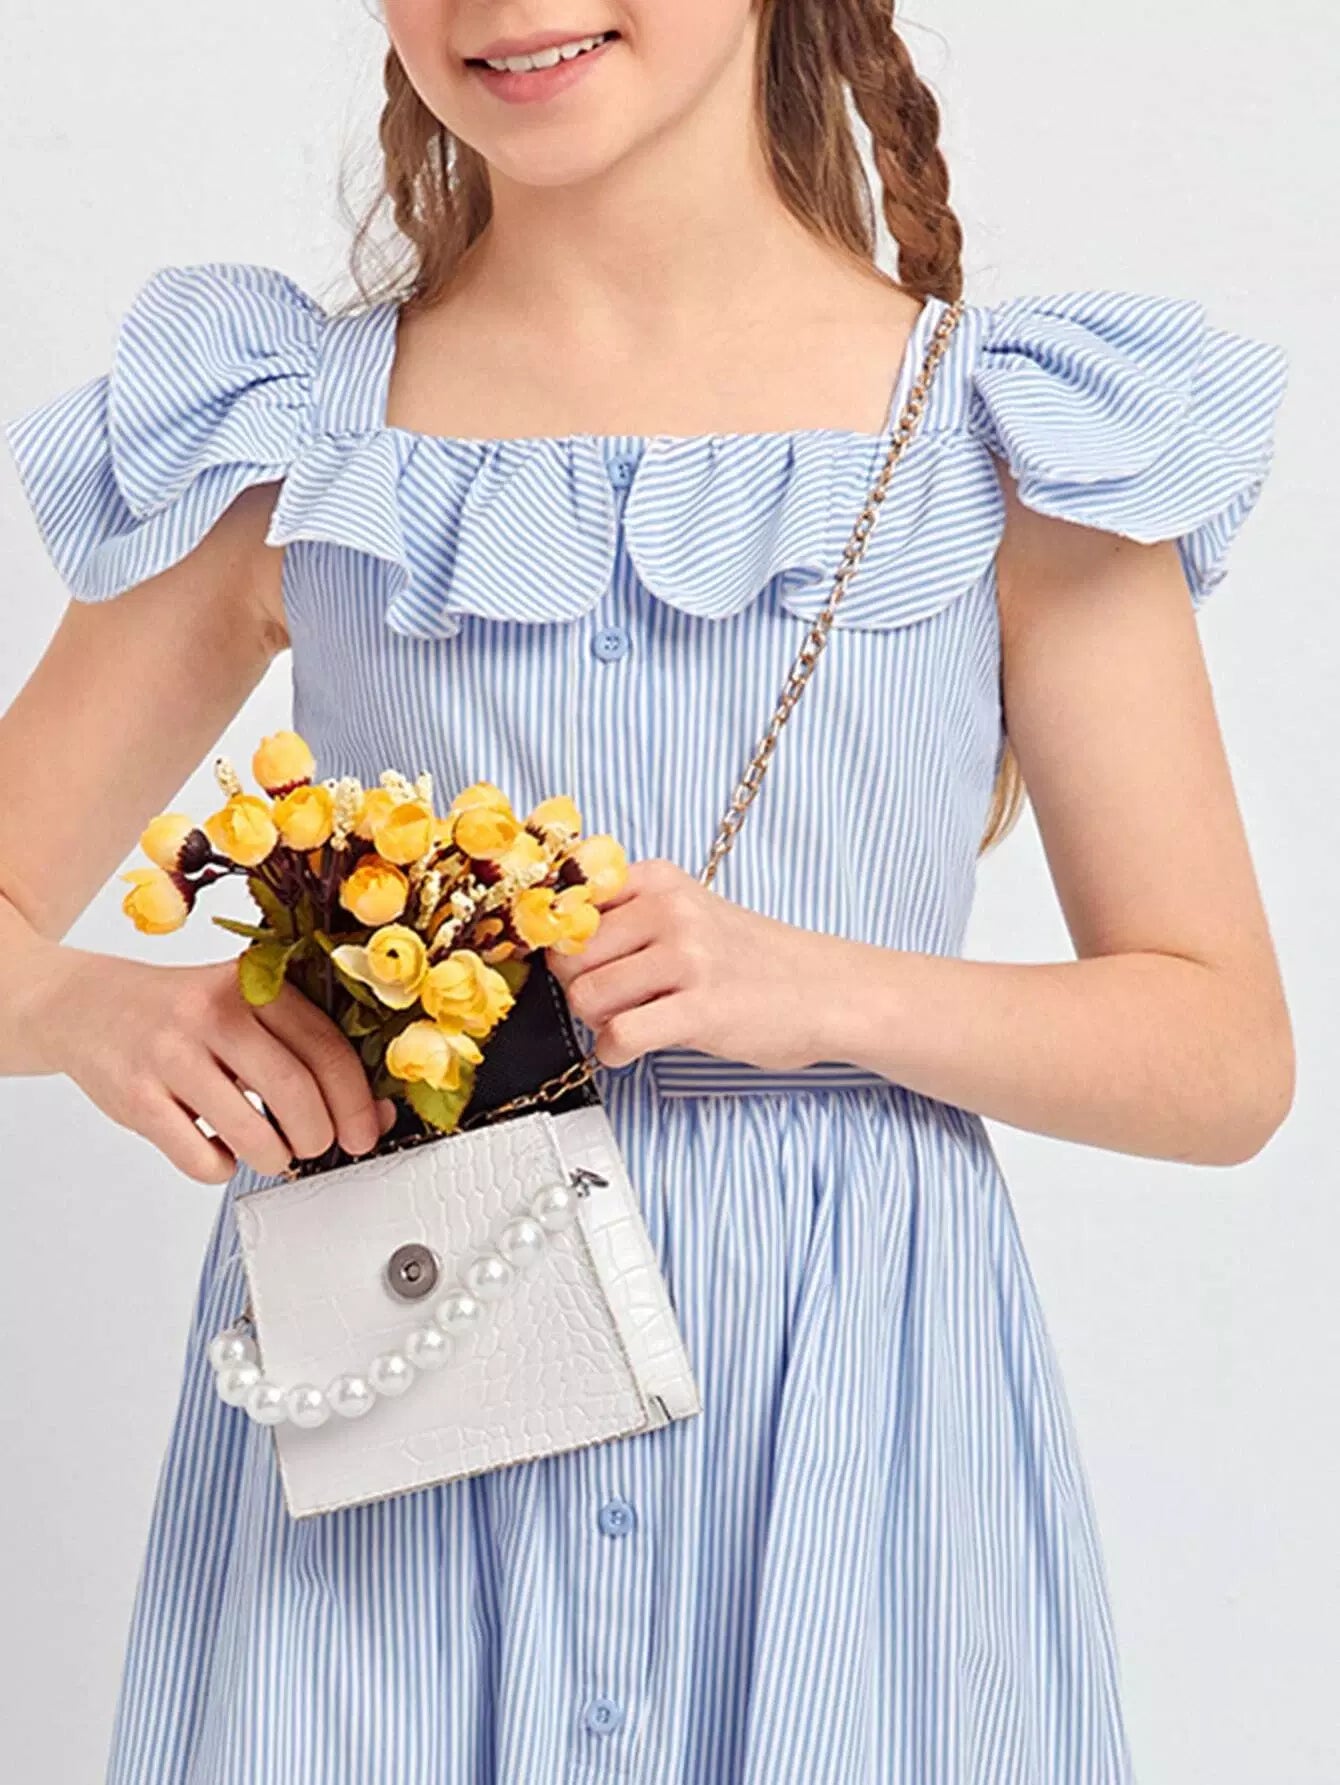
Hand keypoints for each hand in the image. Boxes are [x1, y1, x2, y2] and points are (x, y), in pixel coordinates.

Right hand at [32, 950, 395, 1182]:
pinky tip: (221, 1151)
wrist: (85, 1004)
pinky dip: (222, 1168)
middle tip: (318, 1145)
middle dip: (321, 1135)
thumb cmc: (182, 1012)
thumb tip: (372, 1111)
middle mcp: (213, 1015)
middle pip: (296, 1092)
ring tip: (273, 1152)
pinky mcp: (137, 1099)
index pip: (327, 1049)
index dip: (357, 1101)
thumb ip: (304, 1046)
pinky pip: (201, 1158)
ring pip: (253, 1133)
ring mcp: (172, 1056)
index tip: (366, 1130)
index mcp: (253, 985)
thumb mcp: (244, 1004)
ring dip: (276, 1158)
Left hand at [544, 857, 834, 1071]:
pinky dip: (614, 1052)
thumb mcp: (690, 912)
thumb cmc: (752, 959)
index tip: (579, 963)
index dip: (562, 943)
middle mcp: (669, 910)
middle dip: (579, 989)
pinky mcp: (699, 1009)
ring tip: (629, 1023)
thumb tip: (554, 943)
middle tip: (612, 1003)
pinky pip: (619, 1035)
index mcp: (659, 880)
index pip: (568, 903)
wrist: (826, 990)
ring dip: (597, 1023)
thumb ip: (629, 917)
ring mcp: (686, 958)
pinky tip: (632, 1049)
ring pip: (587, 996)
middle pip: (570, 957)